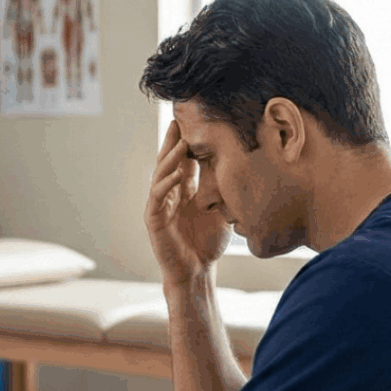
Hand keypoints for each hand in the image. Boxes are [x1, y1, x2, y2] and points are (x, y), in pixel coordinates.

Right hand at [144, 120, 232, 285]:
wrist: (198, 272)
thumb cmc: (208, 242)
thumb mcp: (220, 208)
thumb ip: (220, 187)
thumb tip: (236, 163)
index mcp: (183, 190)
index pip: (183, 160)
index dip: (186, 141)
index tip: (194, 121)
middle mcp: (169, 194)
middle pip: (168, 162)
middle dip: (173, 141)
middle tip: (178, 119)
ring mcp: (159, 206)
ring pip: (160, 175)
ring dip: (170, 158)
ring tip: (181, 142)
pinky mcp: (154, 221)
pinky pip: (157, 197)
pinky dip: (166, 183)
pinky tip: (177, 172)